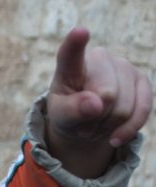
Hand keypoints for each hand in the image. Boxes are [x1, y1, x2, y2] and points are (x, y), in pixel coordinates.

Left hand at [46, 27, 151, 177]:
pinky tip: (115, 137)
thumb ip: (72, 111)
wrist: (85, 120)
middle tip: (83, 122)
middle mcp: (100, 59)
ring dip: (107, 126)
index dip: (75, 44)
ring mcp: (124, 67)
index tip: (79, 32)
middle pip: (107, 96)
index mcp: (71, 66)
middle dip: (95, 118)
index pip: (71, 55)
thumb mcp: (61, 116)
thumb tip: (96, 105)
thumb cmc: (68, 112)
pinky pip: (141, 112)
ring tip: (95, 124)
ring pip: (123, 108)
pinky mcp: (142, 82)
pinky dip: (127, 130)